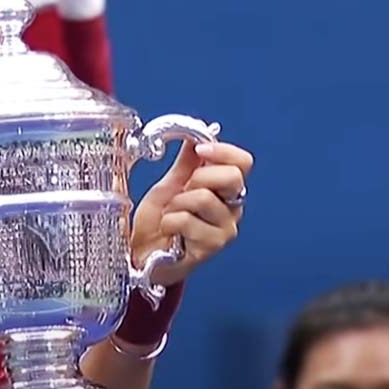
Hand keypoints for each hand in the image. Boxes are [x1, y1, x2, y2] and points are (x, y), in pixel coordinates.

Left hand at [131, 141, 251, 285]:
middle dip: (198, 177)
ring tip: (171, 213)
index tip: (200, 149)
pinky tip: (168, 230)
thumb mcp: (171, 184)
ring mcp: (225, 229)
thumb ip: (185, 162)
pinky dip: (169, 221)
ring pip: (204, 198)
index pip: (243, 162)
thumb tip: (194, 135)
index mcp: (226, 189)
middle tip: (182, 189)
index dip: (223, 151)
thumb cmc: (161, 220)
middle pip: (232, 177)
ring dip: (177, 202)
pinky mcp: (211, 247)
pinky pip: (186, 220)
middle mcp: (232, 208)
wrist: (144, 253)